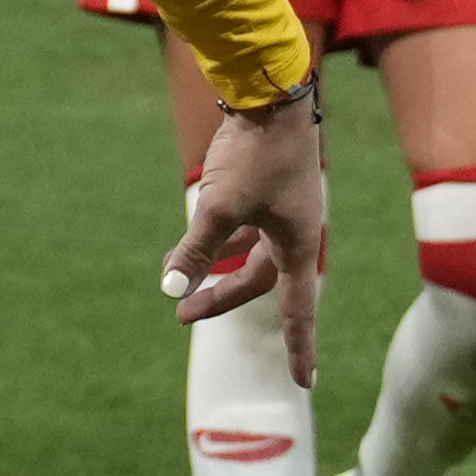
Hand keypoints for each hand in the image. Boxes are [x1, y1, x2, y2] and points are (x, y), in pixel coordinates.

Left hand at [162, 82, 333, 386]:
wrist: (271, 93)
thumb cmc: (255, 152)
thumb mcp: (219, 206)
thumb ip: (196, 250)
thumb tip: (170, 290)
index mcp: (299, 245)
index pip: (297, 310)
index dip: (299, 347)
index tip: (305, 381)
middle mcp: (296, 231)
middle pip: (259, 281)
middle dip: (222, 299)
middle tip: (183, 315)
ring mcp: (284, 209)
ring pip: (250, 254)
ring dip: (217, 269)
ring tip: (180, 280)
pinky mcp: (268, 189)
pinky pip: (246, 228)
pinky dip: (222, 240)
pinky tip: (196, 241)